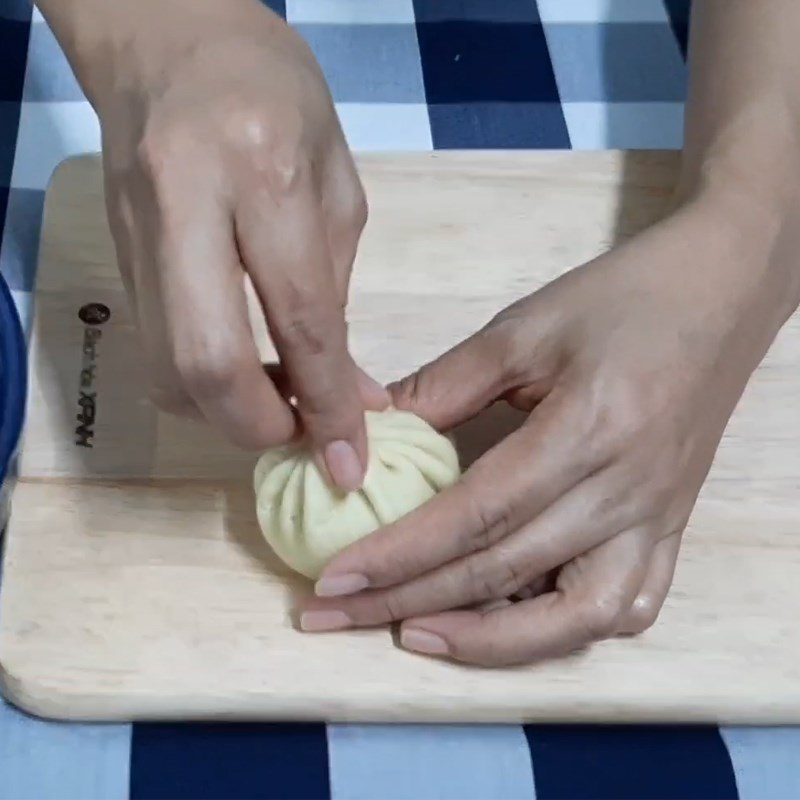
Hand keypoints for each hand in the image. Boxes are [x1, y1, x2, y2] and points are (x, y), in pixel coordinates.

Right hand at [90, 0, 381, 486]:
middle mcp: (186, 206)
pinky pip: (155, 350)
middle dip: (258, 426)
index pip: (298, 317)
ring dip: (226, 414)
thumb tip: (350, 390)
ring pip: (166, 371)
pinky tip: (242, 371)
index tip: (349, 459)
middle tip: (303, 436)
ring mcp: (136, 235)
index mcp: (262, 171)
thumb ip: (339, 293)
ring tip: (278, 402)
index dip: (328, 403)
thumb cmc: (274, 95)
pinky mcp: (115, 258)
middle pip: (206, 363)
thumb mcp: (336, 183)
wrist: (168, 42)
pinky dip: (201, 385)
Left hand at [300, 197, 795, 664]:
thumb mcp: (524, 328)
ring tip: (416, 633)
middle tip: (336, 618)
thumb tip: (369, 432)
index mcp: (589, 429)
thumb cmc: (623, 297)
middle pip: (506, 572)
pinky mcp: (672, 527)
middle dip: (409, 600)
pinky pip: (626, 606)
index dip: (399, 555)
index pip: (477, 516)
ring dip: (491, 640)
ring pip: (577, 616)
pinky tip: (513, 622)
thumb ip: (444, 385)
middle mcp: (628, 491)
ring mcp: (657, 518)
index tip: (333, 581)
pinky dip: (565, 630)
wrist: (722, 293)